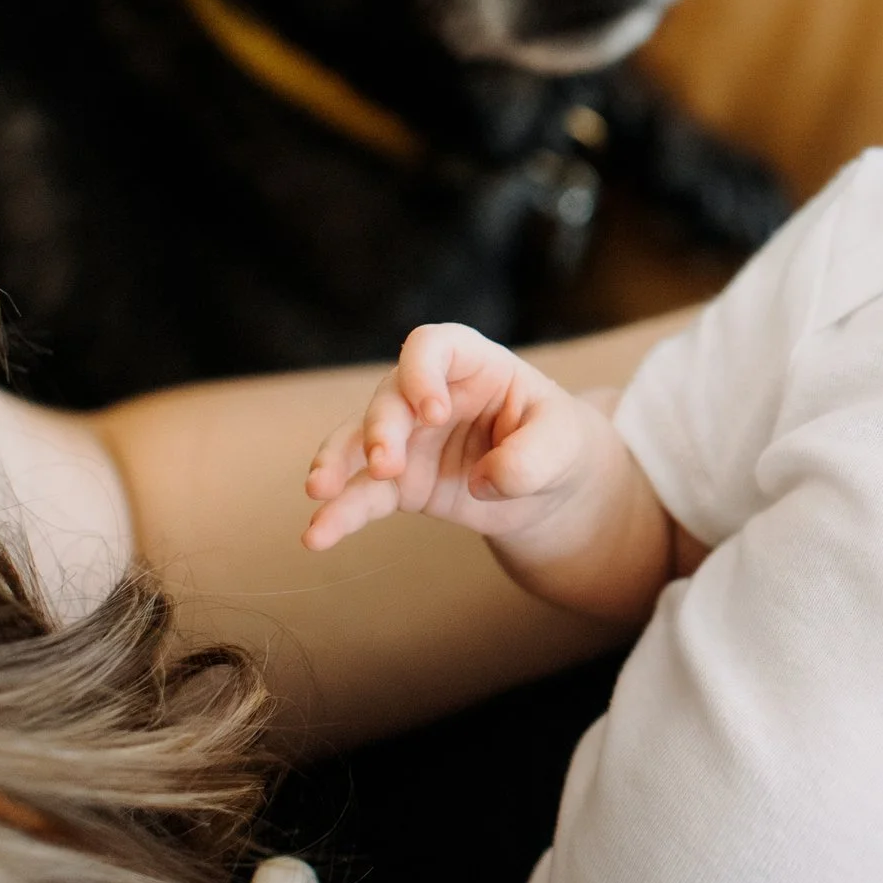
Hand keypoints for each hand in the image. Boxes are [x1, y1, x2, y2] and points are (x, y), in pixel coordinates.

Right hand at [303, 323, 607, 551]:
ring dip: (338, 462)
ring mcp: (409, 439)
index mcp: (473, 365)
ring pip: (359, 441)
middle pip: (389, 397)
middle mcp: (430, 395)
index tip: (434, 412)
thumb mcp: (564, 444)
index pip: (432, 346)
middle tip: (389, 465)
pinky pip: (362, 494)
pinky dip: (340, 514)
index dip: (422, 371)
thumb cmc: (558, 444)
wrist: (552, 487)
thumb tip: (484, 481)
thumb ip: (533, 457)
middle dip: (382, 428)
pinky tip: (318, 536)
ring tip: (321, 491)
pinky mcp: (399, 483)